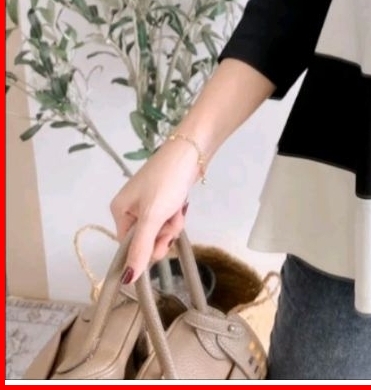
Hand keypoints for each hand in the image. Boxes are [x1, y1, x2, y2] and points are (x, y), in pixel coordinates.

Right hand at [109, 140, 199, 283]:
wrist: (192, 151)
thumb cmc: (167, 181)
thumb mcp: (152, 216)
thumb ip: (140, 248)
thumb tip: (127, 279)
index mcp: (119, 210)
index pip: (128, 246)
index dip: (146, 250)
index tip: (163, 245)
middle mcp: (131, 207)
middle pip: (146, 239)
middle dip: (163, 234)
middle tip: (172, 222)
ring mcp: (149, 202)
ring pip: (160, 229)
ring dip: (172, 225)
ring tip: (178, 210)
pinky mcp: (165, 198)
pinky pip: (168, 218)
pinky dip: (176, 215)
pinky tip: (182, 205)